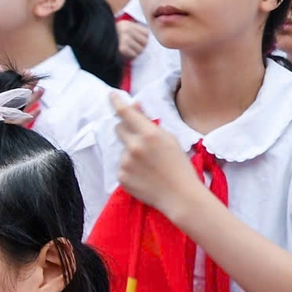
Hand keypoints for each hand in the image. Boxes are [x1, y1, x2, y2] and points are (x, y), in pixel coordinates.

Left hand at [109, 93, 204, 216]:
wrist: (180, 196)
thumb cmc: (180, 166)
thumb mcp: (170, 139)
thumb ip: (150, 123)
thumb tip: (135, 106)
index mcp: (149, 134)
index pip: (126, 112)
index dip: (116, 101)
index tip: (111, 95)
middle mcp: (134, 146)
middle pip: (119, 128)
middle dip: (126, 129)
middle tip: (141, 140)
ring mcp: (126, 163)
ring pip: (122, 149)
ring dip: (131, 152)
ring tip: (149, 165)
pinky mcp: (121, 177)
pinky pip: (122, 166)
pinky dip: (131, 168)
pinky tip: (145, 175)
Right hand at [115, 18, 151, 60]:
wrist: (95, 45)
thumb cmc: (111, 40)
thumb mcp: (121, 32)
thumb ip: (134, 33)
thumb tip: (148, 40)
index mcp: (126, 24)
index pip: (146, 33)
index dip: (142, 40)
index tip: (135, 42)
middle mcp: (125, 29)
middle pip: (145, 42)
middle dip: (140, 48)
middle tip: (131, 49)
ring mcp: (123, 38)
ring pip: (140, 50)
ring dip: (135, 53)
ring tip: (126, 52)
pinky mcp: (121, 48)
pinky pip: (134, 55)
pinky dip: (130, 58)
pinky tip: (123, 55)